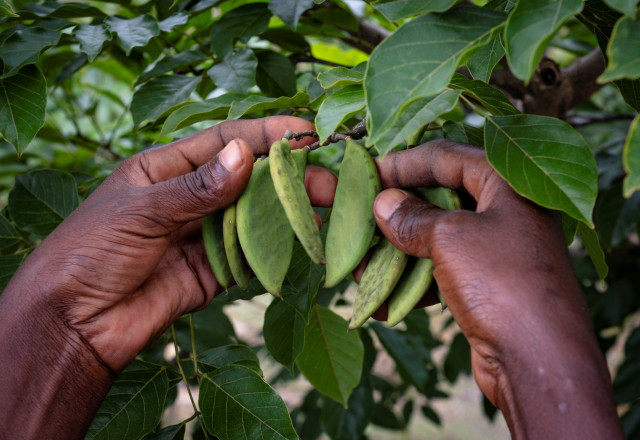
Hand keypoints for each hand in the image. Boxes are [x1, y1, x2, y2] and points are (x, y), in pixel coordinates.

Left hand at [0, 116, 321, 438]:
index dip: (266, 134)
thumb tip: (244, 156)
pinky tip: (304, 240)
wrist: (76, 322)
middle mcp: (192, 197)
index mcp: (167, 169)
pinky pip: (251, 255)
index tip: (306, 131)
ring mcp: (205, 234)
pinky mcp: (215, 271)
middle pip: (249, 179)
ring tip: (328, 207)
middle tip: (331, 180)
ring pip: (256, 216)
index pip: (225, 141)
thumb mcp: (140, 210)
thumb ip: (196, 188)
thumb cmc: (91, 251)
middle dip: (289, 177)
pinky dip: (276, 248)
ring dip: (289, 212)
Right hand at [373, 140, 623, 438]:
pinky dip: (414, 278)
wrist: (539, 362)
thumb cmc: (502, 283)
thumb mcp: (450, 238)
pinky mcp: (487, 285)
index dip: (404, 163)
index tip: (369, 172)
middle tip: (363, 214)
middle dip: (399, 209)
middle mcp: (506, 212)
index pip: (446, 157)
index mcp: (508, 185)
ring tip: (364, 259)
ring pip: (438, 238)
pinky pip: (443, 270)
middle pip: (441, 197)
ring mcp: (497, 251)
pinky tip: (384, 295)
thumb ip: (412, 217)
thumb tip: (384, 204)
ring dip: (399, 248)